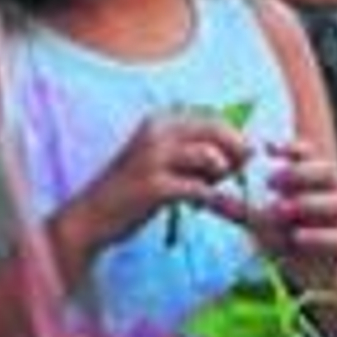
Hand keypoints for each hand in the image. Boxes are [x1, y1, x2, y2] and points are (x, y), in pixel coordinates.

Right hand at [69, 110, 251, 253]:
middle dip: (235, 154)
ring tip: (204, 191)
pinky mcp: (155, 186)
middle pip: (216, 132)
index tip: (236, 162)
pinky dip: (213, 201)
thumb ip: (195, 151)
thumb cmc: (131, 191)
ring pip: (212, 158)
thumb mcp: (161, 161)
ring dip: (219, 178)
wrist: (91, 217)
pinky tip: (199, 207)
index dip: (233, 139)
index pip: (212, 119)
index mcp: (159, 121)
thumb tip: (245, 150)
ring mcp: (154, 158)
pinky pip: (201, 190)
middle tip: (231, 176)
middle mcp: (156, 132)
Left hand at [208, 136, 336, 290]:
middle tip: (271, 180)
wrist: (308, 272)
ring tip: (279, 208)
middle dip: (300, 173)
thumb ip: (236, 207)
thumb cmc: (283, 236)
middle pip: (327, 173)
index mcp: (309, 181)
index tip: (268, 147)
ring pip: (333, 203)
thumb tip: (205, 194)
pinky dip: (316, 236)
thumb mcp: (256, 220)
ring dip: (307, 203)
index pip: (308, 154)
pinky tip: (296, 237)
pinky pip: (335, 237)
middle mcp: (326, 195)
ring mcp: (335, 220)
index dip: (293, 148)